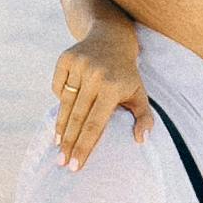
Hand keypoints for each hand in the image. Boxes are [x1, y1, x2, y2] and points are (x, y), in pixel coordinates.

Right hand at [53, 31, 150, 168]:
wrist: (111, 37)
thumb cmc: (126, 74)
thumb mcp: (140, 93)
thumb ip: (144, 118)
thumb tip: (142, 141)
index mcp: (113, 87)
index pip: (95, 124)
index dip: (84, 146)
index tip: (76, 165)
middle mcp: (94, 76)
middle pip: (77, 117)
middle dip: (68, 143)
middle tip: (62, 163)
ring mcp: (78, 66)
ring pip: (65, 104)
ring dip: (60, 127)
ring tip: (58, 146)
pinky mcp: (66, 59)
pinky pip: (57, 87)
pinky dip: (60, 99)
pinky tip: (63, 114)